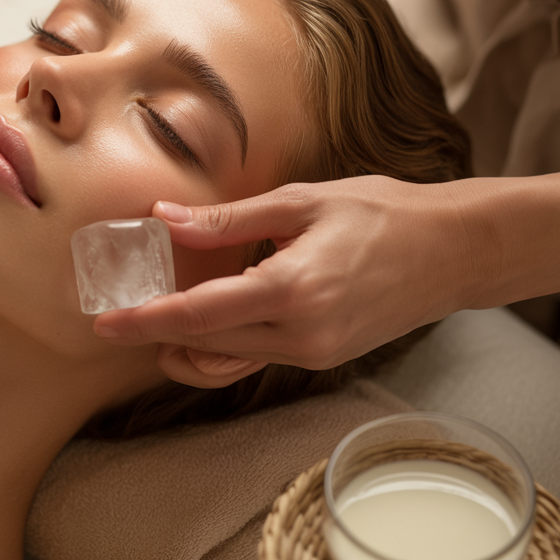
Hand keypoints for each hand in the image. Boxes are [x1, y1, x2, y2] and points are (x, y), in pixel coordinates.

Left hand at [94, 176, 493, 373]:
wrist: (455, 252)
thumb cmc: (384, 213)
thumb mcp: (301, 202)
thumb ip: (228, 219)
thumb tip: (164, 218)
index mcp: (292, 290)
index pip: (199, 315)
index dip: (145, 321)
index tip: (104, 323)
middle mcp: (302, 335)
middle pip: (204, 344)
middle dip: (154, 332)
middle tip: (115, 311)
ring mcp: (313, 353)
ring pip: (227, 357)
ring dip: (183, 342)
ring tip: (150, 314)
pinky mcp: (322, 358)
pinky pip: (255, 357)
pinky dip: (219, 344)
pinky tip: (199, 320)